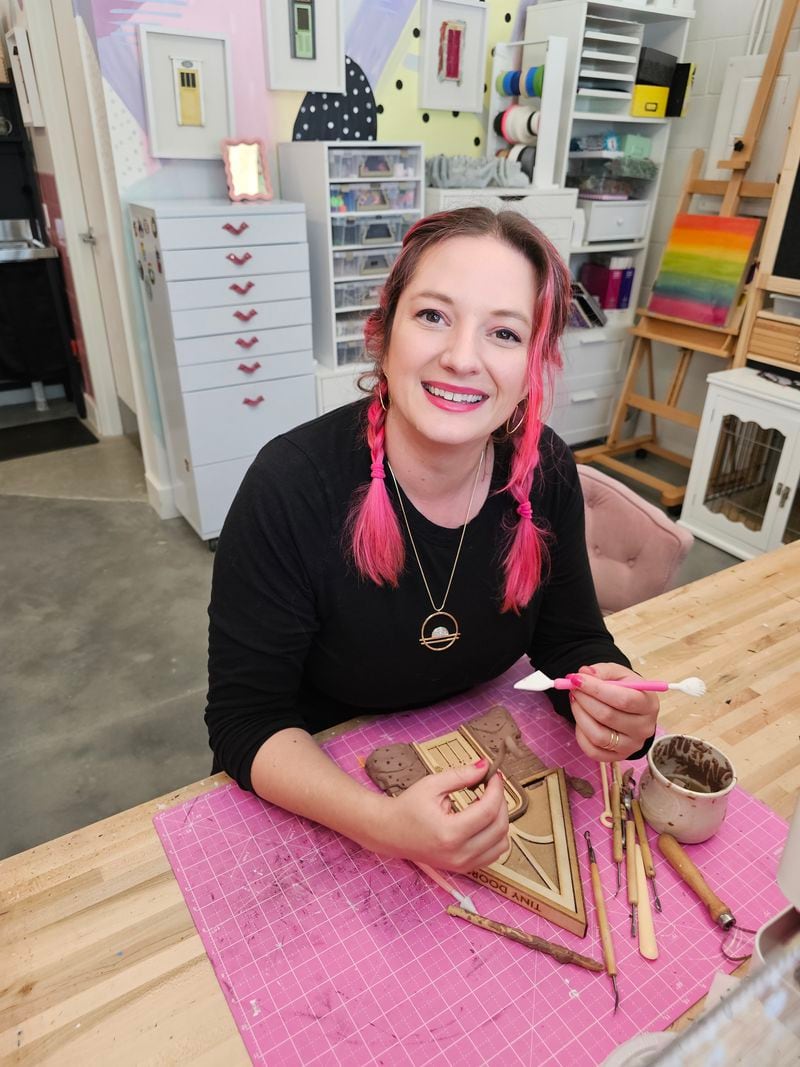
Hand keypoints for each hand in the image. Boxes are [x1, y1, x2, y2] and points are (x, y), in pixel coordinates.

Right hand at [377, 760, 508, 873]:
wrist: (390, 832)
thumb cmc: (407, 807)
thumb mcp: (432, 785)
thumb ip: (461, 775)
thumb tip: (484, 766)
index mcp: (450, 832)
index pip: (488, 810)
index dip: (497, 790)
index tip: (495, 776)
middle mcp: (459, 853)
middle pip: (499, 827)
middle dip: (501, 802)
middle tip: (492, 786)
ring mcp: (462, 864)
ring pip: (501, 843)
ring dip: (500, 820)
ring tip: (485, 804)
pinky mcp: (464, 868)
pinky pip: (493, 854)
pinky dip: (495, 835)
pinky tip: (482, 820)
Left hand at [569, 662, 658, 761]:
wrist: (632, 710)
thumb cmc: (625, 690)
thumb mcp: (619, 674)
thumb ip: (602, 671)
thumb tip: (584, 673)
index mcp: (649, 704)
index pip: (623, 699)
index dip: (596, 689)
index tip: (577, 679)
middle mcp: (644, 728)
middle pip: (608, 717)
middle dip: (584, 700)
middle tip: (573, 688)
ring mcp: (631, 745)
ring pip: (598, 736)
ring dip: (580, 716)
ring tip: (575, 701)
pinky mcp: (618, 757)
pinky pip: (593, 751)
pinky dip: (580, 734)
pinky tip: (581, 719)